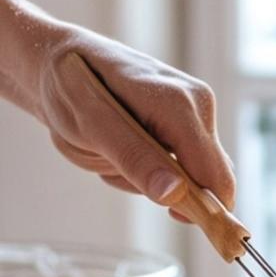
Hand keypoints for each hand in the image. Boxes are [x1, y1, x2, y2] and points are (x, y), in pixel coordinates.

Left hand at [0, 0, 233, 214]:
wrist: (59, 60)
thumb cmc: (71, 85)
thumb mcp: (91, 126)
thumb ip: (135, 159)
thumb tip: (175, 194)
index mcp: (181, 104)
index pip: (215, 177)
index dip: (203, 209)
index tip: (170, 216)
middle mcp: (199, 105)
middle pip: (206, 181)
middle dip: (164, 189)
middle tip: (116, 165)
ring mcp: (196, 112)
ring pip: (190, 177)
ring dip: (148, 178)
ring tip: (111, 152)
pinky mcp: (188, 122)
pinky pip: (181, 166)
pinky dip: (149, 168)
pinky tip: (123, 146)